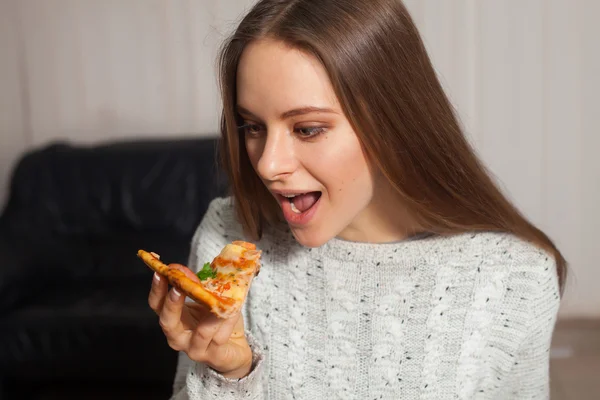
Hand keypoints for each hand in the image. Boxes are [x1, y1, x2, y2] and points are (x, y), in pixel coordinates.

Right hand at [148, 264, 252, 378]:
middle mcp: (179, 336)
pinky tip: (233, 310)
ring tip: (217, 299)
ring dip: (210, 313)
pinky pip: (220, 337)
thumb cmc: (217, 322)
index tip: (160, 270)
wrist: (234, 349)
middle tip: (177, 287)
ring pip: (200, 333)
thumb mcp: (207, 300)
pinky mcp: (213, 356)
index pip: (157, 305)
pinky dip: (227, 321)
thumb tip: (187, 268)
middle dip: (171, 303)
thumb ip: (198, 286)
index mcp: (174, 319)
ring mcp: (195, 348)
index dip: (157, 288)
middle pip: (167, 322)